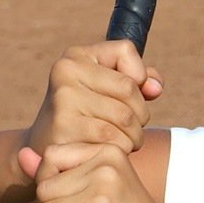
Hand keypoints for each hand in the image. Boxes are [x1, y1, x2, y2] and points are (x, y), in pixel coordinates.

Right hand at [22, 41, 163, 171]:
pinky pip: (114, 140)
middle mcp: (66, 71)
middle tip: (129, 127)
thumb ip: (141, 79)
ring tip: (121, 140)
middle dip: (140, 115)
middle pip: (130, 90)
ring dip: (134, 137)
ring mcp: (63, 99)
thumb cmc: (89, 117)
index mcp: (77, 56)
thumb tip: (155, 88)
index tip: (128, 95)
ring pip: (126, 119)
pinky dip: (120, 149)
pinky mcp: (64, 128)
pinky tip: (107, 151)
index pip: (125, 51)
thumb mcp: (111, 89)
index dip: (139, 77)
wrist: (48, 149)